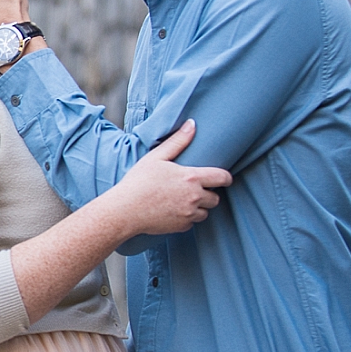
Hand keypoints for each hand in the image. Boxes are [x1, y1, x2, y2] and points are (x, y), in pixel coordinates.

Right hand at [107, 120, 232, 235]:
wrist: (125, 210)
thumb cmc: (138, 182)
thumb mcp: (156, 157)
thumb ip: (178, 141)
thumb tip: (192, 124)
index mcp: (192, 178)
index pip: (222, 178)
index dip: (225, 178)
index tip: (222, 178)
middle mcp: (195, 197)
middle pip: (215, 198)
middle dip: (208, 193)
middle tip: (192, 189)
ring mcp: (189, 214)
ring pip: (205, 212)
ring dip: (198, 207)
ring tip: (180, 200)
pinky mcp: (182, 227)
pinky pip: (191, 223)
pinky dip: (185, 218)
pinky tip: (171, 211)